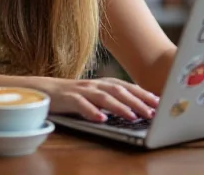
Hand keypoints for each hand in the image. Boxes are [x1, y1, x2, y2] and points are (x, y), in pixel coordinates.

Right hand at [34, 77, 158, 122]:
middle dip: (138, 101)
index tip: (160, 102)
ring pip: (104, 97)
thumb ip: (113, 100)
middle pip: (119, 91)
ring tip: (132, 117)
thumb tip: (137, 109)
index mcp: (104, 83)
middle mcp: (95, 85)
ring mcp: (81, 91)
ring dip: (120, 107)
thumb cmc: (73, 96)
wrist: (44, 90)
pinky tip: (101, 119)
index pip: (128, 87)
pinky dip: (92, 112)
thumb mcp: (95, 96)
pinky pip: (81, 105)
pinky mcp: (68, 99)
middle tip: (153, 112)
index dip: (144, 94)